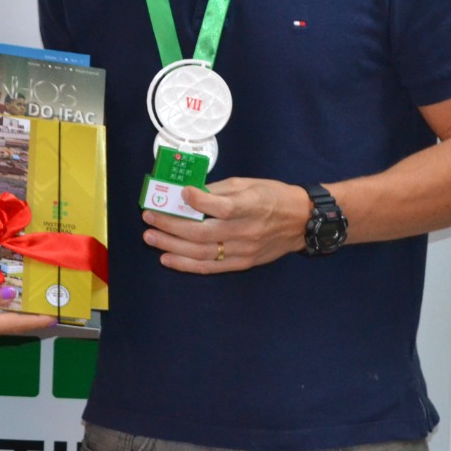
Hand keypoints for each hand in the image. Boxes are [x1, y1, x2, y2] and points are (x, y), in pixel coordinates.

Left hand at [141, 177, 308, 272]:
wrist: (302, 221)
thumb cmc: (273, 196)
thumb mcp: (248, 183)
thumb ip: (218, 190)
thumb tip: (188, 193)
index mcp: (251, 205)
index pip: (222, 207)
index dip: (198, 201)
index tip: (180, 192)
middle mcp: (246, 230)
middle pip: (203, 233)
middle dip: (170, 226)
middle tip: (148, 217)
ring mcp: (244, 250)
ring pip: (202, 253)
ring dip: (172, 246)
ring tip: (150, 237)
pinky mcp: (243, 263)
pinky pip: (210, 267)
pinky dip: (186, 264)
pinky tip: (167, 259)